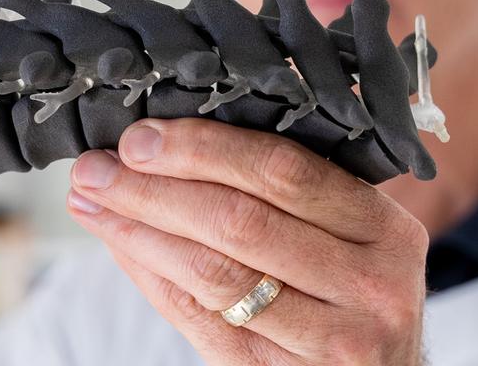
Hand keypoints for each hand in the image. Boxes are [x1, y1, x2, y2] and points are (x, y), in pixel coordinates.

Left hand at [66, 118, 427, 364]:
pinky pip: (200, 320)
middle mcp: (368, 286)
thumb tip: (170, 138)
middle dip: (154, 188)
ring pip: (213, 274)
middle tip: (98, 167)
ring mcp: (330, 340)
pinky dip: (151, 276)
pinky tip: (121, 245)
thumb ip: (290, 188)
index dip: (203, 149)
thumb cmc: (355, 292)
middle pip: (240, 222)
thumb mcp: (353, 235)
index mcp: (385, 229)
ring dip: (139, 231)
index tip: (140, 137)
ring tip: (92, 202)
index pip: (283, 171)